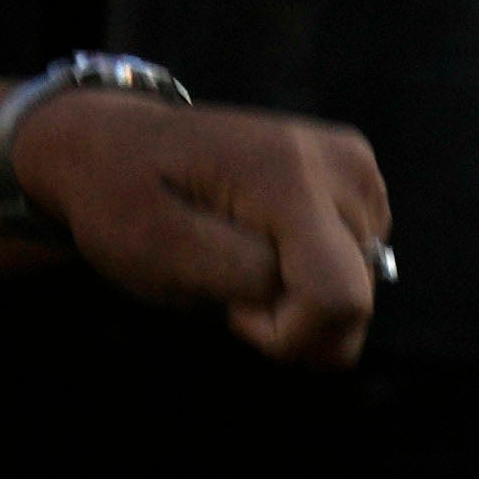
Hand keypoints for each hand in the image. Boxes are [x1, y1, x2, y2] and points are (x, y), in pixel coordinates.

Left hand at [9, 82, 384, 363]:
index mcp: (289, 173)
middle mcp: (341, 163)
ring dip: (302, 304)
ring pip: (360, 290)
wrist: (118, 145)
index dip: (283, 334)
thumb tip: (308, 285)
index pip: (337, 298)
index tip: (230, 311)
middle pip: (355, 301)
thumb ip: (238, 273)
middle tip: (230, 292)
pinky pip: (358, 268)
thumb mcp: (156, 248)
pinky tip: (265, 250)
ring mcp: (357, 168)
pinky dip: (313, 280)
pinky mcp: (360, 181)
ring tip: (242, 264)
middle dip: (295, 323)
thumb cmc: (123, 200)